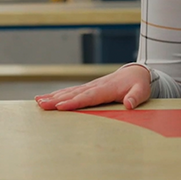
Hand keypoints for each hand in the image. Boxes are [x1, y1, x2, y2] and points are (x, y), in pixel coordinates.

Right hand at [35, 65, 150, 110]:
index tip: (60, 107)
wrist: (135, 72)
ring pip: (68, 92)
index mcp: (106, 89)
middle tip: (41, 104)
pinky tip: (47, 98)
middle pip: (73, 94)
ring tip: (38, 101)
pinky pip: (70, 92)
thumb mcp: (142, 91)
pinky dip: (58, 95)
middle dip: (56, 99)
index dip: (74, 102)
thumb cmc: (138, 84)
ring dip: (53, 96)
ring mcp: (89, 86)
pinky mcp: (87, 88)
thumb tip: (129, 104)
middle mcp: (94, 86)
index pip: (88, 97)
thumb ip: (135, 97)